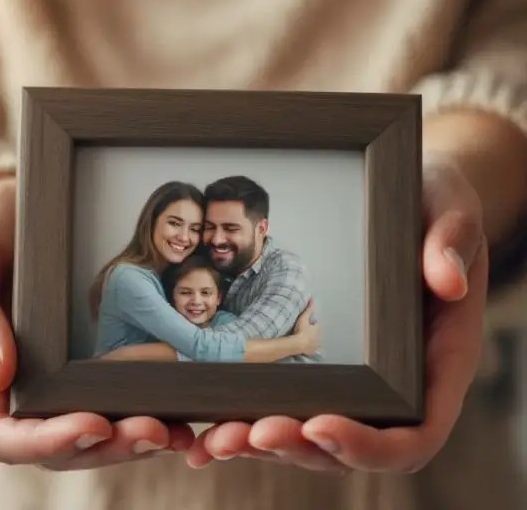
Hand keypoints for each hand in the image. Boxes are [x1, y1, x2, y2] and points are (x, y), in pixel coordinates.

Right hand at [0, 177, 194, 469]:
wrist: (15, 213)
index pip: (0, 434)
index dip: (44, 441)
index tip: (93, 425)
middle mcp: (10, 393)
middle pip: (52, 448)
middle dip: (105, 446)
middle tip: (155, 431)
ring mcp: (49, 388)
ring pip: (86, 440)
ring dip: (131, 444)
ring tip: (174, 433)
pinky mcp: (82, 375)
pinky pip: (111, 412)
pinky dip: (145, 422)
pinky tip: (183, 423)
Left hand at [186, 161, 486, 474]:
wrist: (404, 202)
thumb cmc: (430, 204)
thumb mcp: (450, 208)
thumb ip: (452, 242)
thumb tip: (447, 281)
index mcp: (438, 364)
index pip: (413, 432)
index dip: (367, 443)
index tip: (319, 425)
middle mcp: (398, 389)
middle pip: (349, 450)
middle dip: (296, 446)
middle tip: (251, 432)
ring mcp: (355, 389)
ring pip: (309, 443)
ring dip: (261, 445)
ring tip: (218, 439)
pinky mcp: (319, 376)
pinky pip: (283, 414)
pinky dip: (244, 429)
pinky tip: (200, 440)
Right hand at [291, 300, 321, 355]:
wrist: (298, 344)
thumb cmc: (301, 330)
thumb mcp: (304, 318)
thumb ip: (308, 308)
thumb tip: (312, 298)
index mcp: (317, 328)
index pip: (316, 325)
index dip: (312, 324)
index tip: (307, 324)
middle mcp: (319, 337)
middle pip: (316, 333)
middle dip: (312, 332)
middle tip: (304, 332)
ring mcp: (315, 345)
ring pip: (315, 341)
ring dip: (311, 340)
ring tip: (304, 339)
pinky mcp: (311, 351)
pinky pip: (311, 348)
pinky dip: (309, 347)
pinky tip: (305, 347)